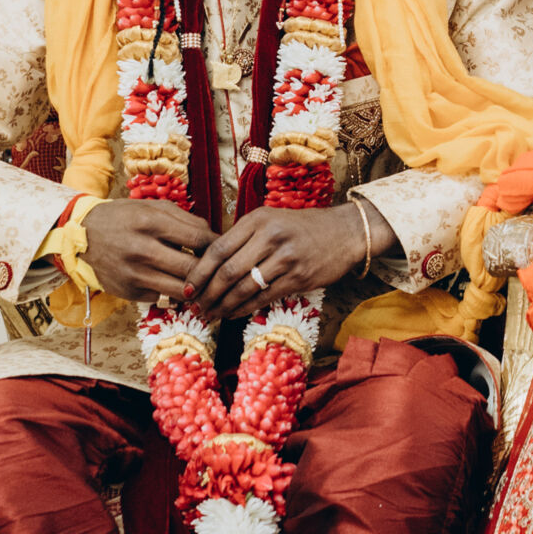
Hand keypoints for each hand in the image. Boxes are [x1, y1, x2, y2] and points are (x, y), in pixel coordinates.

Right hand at [81, 198, 213, 306]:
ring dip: (196, 288)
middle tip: (218, 270)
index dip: (215, 245)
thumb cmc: (125, 218)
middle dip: (210, 271)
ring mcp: (134, 274)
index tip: (222, 248)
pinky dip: (174, 294)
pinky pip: (163, 297)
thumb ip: (186, 220)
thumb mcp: (154, 207)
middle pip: (192, 268)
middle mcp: (141, 249)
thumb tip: (214, 239)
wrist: (84, 235)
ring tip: (204, 282)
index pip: (198, 239)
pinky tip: (178, 285)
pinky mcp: (129, 292)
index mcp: (151, 222)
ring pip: (180, 290)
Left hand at [185, 196, 399, 321]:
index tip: (187, 288)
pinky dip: (244, 309)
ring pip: (244, 288)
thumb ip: (243, 238)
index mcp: (258, 219)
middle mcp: (270, 236)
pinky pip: (263, 297)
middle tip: (196, 306)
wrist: (345, 232)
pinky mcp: (299, 277)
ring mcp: (286, 257)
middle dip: (207, 293)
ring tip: (211, 314)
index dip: (198, 272)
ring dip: (223, 305)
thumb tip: (207, 266)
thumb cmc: (302, 228)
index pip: (218, 248)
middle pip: (227, 271)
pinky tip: (233, 314)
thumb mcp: (271, 221)